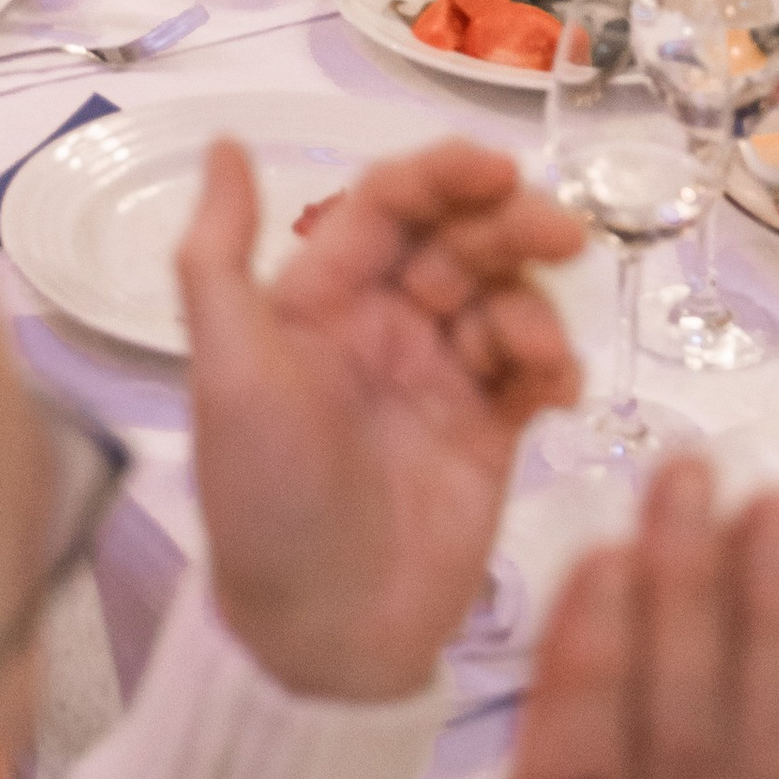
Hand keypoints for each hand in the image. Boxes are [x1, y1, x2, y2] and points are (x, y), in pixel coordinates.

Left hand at [176, 137, 580, 701]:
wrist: (320, 637)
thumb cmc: (264, 496)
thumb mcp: (226, 368)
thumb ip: (219, 254)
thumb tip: (225, 140)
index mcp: (320, 296)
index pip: (391, 206)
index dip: (444, 175)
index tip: (497, 171)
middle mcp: (385, 324)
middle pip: (461, 240)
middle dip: (510, 224)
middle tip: (558, 232)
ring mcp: (443, 379)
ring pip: (506, 299)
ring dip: (533, 303)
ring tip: (537, 352)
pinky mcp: (489, 436)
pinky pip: (533, 373)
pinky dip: (555, 364)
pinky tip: (558, 387)